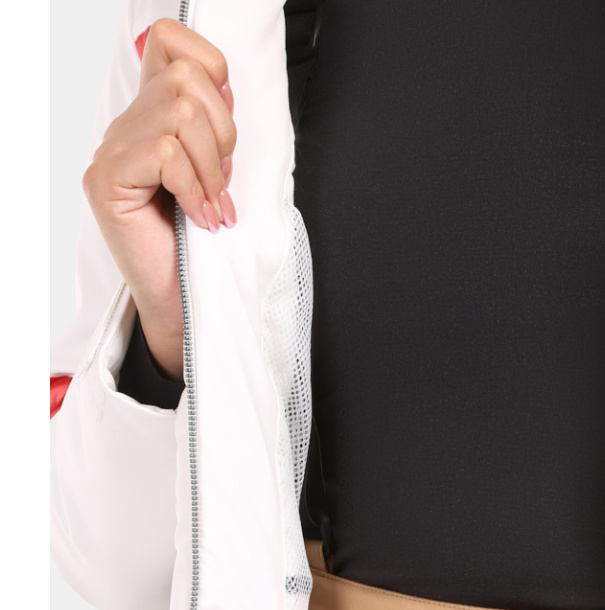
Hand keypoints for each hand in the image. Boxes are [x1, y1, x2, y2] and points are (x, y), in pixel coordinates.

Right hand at [81, 19, 236, 380]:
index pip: (170, 41)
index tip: (225, 129)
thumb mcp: (222, 175)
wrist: (187, 305)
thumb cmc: (207, 246)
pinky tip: (202, 219)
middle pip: (184, 78)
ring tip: (214, 205)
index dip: (210, 66)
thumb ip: (217, 129)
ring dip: (211, 166)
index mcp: (153, 116)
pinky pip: (164, 153)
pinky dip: (194, 188)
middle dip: (222, 134)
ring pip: (178, 112)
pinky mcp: (107, 181)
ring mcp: (111, 153)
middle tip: (224, 185)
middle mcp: (126, 126)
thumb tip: (228, 88)